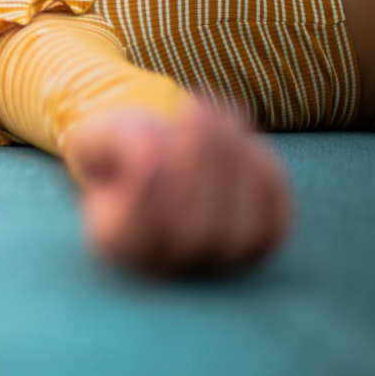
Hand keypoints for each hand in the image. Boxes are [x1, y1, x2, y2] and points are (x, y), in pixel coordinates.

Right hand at [67, 101, 292, 277]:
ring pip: (241, 229)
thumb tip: (151, 152)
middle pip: (194, 233)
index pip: (136, 234)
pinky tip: (236, 134)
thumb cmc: (125, 144)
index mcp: (116, 244)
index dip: (149, 190)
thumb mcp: (102, 134)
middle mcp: (167, 268)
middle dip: (201, 160)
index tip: (152, 140)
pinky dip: (260, 164)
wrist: (160, 154)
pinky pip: (272, 210)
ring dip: (233, 157)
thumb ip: (116, 140)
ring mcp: (219, 262)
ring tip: (214, 113)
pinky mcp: (260, 242)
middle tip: (194, 107)